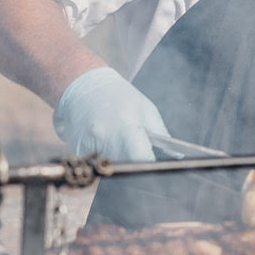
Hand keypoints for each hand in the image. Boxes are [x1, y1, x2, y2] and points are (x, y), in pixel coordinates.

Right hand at [52, 67, 167, 160]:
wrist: (83, 87)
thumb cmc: (119, 97)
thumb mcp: (145, 109)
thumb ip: (161, 133)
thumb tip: (177, 157)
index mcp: (125, 125)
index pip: (140, 157)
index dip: (148, 164)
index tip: (153, 164)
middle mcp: (104, 136)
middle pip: (125, 165)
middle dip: (134, 163)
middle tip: (137, 154)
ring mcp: (88, 144)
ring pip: (109, 167)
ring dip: (118, 162)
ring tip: (118, 144)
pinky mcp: (77, 150)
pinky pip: (94, 164)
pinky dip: (102, 160)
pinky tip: (104, 144)